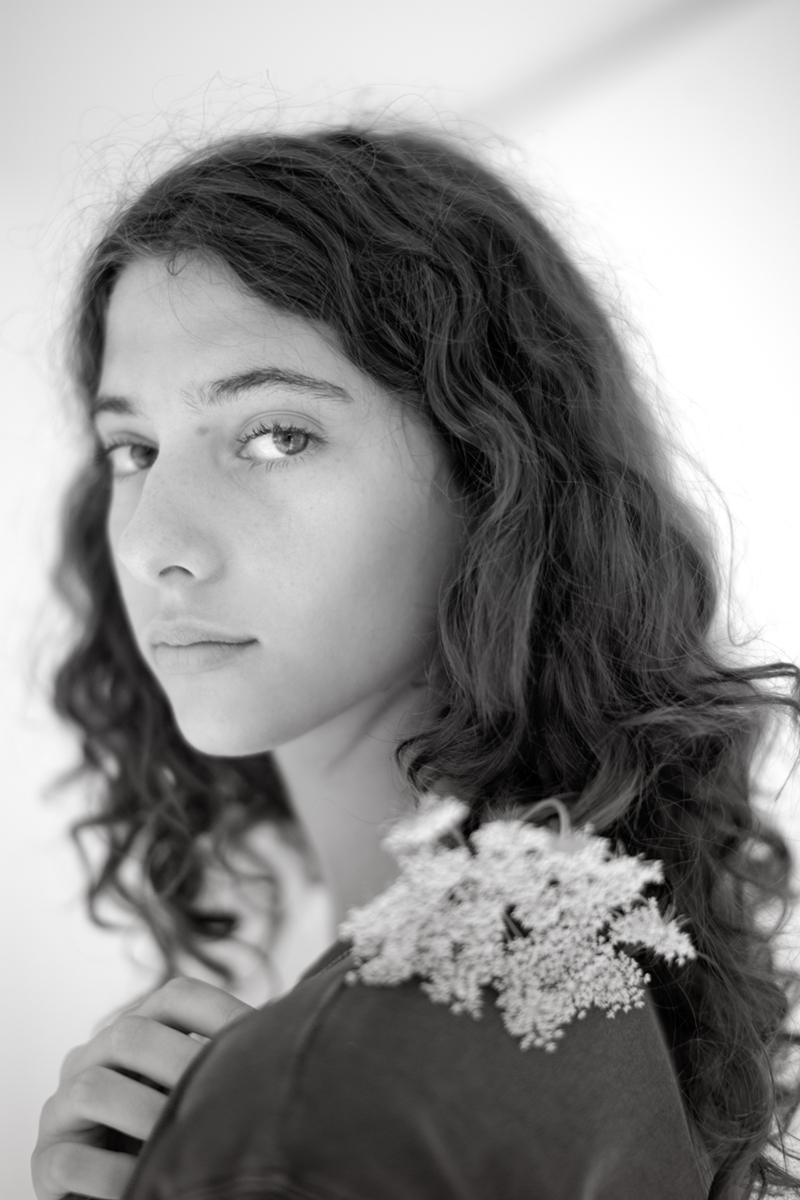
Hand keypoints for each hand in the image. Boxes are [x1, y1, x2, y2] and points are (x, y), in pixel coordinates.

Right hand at [32, 976, 252, 1199]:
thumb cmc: (173, 1134)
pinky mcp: (45, 1160)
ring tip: (185, 1144)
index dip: (220, 1011)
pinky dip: (109, 1174)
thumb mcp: (197, 1091)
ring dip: (144, 1116)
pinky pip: (69, 1159)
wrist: (119, 1188)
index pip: (176, 997)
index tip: (262, 1036)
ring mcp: (63, 1106)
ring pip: (93, 1088)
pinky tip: (144, 1186)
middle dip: (182, 1065)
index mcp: (136, 1028)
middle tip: (228, 1100)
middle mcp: (93, 1056)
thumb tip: (284, 1041)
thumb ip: (225, 1066)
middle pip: (131, 1034)